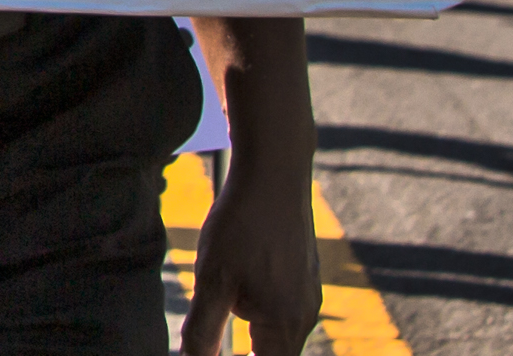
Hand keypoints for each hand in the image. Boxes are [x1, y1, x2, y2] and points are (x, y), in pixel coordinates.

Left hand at [185, 154, 318, 353]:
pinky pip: (282, 308)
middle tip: (210, 338)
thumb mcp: (212, 280)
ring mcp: (308, 295)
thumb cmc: (242, 226)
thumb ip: (204, 330)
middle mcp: (305, 316)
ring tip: (223, 299)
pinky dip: (257, 308)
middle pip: (274, 354)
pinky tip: (238, 280)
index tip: (213, 351)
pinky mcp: (304, 276)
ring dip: (249, 330)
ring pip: (277, 332)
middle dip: (244, 350)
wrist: (275, 175)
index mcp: (286, 325)